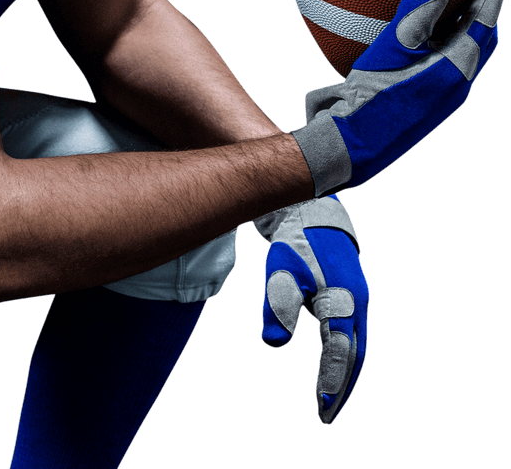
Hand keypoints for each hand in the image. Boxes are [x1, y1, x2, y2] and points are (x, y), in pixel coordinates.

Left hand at [253, 197, 367, 423]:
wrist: (311, 215)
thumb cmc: (295, 244)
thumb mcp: (280, 272)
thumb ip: (278, 306)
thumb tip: (273, 343)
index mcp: (343, 298)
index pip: (340, 348)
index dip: (332, 378)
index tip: (321, 407)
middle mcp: (357, 303)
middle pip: (354, 354)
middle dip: (340, 386)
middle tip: (325, 415)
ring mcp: (357, 301)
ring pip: (355, 346)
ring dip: (343, 374)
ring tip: (326, 401)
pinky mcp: (351, 299)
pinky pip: (350, 335)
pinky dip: (342, 356)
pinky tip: (330, 370)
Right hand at [291, 0, 502, 193]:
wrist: (351, 145)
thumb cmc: (371, 97)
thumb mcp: (392, 48)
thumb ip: (418, 10)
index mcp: (457, 68)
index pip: (484, 21)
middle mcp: (456, 83)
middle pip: (482, 40)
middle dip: (485, 10)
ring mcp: (441, 96)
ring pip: (465, 55)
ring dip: (465, 28)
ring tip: (454, 6)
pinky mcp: (424, 102)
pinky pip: (444, 65)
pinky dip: (443, 44)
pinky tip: (420, 40)